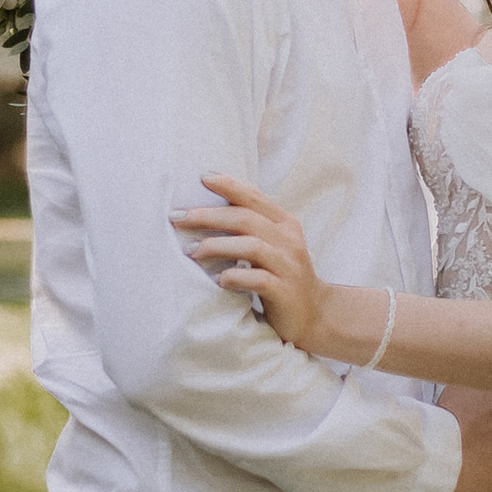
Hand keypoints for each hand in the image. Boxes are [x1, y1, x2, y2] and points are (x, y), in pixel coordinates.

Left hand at [172, 176, 328, 349]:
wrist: (314, 315)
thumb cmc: (281, 276)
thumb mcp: (272, 246)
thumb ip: (250, 228)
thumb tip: (206, 211)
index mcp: (285, 224)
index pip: (254, 198)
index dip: (229, 185)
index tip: (202, 177)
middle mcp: (289, 241)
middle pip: (246, 219)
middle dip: (208, 216)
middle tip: (177, 218)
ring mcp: (289, 267)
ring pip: (252, 246)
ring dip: (216, 246)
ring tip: (191, 251)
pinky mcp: (285, 292)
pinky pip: (258, 279)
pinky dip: (234, 277)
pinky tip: (217, 280)